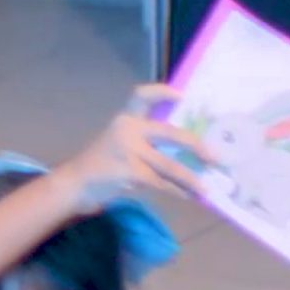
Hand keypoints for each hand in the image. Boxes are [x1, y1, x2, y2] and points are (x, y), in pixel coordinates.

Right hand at [65, 85, 208, 211]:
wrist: (75, 184)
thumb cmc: (102, 164)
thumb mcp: (120, 144)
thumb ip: (147, 142)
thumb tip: (190, 152)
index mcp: (125, 119)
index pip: (142, 96)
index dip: (162, 93)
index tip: (182, 96)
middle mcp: (127, 130)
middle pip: (170, 133)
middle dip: (196, 146)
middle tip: (214, 157)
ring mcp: (128, 151)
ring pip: (170, 165)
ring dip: (192, 179)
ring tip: (206, 188)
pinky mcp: (130, 173)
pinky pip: (162, 183)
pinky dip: (178, 191)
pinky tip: (188, 196)